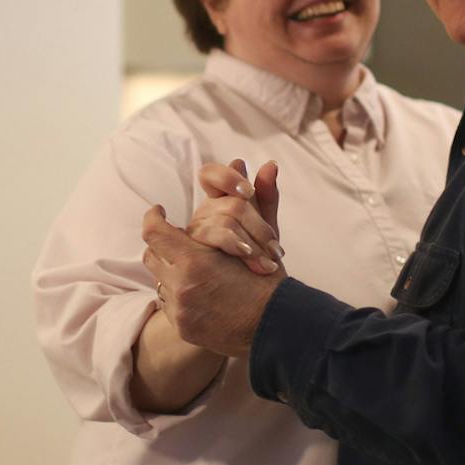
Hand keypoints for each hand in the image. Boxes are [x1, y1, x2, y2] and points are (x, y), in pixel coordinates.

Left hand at [142, 204, 279, 357]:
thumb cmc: (269, 282)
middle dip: (163, 246)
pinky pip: (169, 305)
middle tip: (180, 242)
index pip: (153, 232)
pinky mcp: (182, 328)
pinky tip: (202, 293)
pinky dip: (180, 295)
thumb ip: (260, 200)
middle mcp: (181, 286)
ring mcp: (180, 310)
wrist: (275, 328)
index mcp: (194, 260)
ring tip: (194, 269)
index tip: (159, 211)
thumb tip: (270, 166)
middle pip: (151, 255)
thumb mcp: (262, 238)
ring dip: (172, 271)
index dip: (153, 217)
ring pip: (160, 281)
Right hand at [188, 159, 281, 275]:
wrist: (249, 301)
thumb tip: (270, 164)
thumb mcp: (265, 232)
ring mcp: (193, 233)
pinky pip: (212, 237)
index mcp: (218, 203)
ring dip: (252, 242)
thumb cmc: (255, 263)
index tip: (248, 191)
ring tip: (268, 263)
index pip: (210, 175)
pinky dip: (236, 244)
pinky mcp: (189, 251)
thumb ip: (267, 198)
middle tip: (276, 250)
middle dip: (258, 226)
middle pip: (230, 205)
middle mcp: (203, 215)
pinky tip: (249, 256)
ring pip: (223, 222)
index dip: (226, 176)